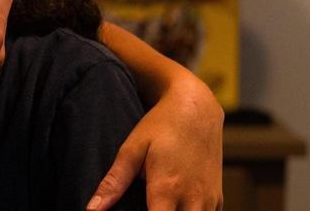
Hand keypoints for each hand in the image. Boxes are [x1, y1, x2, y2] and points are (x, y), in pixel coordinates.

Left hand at [87, 76, 223, 210]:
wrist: (196, 108)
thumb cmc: (160, 126)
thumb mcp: (131, 149)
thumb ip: (113, 183)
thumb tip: (91, 210)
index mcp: (167, 189)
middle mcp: (193, 199)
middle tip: (143, 206)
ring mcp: (209, 200)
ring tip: (156, 206)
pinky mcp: (218, 199)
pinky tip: (174, 208)